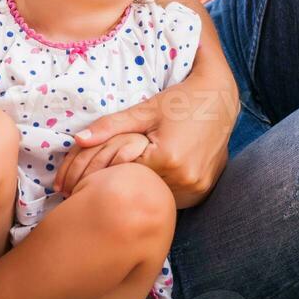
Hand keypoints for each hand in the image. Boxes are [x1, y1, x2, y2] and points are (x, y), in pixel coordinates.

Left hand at [56, 77, 233, 208]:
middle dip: (122, 181)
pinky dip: (158, 189)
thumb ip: (110, 126)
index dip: (105, 171)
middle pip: (139, 188)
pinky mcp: (202, 192)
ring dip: (142, 188)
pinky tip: (152, 176)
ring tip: (133, 173)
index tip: (90, 172)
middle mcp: (184, 179)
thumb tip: (78, 140)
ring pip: (155, 197)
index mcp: (167, 158)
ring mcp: (196, 189)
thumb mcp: (145, 110)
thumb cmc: (180, 100)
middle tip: (109, 172)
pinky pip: (171, 198)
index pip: (124, 174)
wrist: (220, 100)